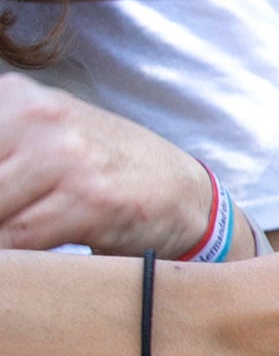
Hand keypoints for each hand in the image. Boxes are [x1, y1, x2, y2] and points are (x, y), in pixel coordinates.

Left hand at [0, 81, 218, 256]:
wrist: (183, 194)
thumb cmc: (100, 171)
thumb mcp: (40, 140)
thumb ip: (0, 151)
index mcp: (17, 97)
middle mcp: (40, 117)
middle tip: (2, 214)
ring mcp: (66, 156)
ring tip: (10, 239)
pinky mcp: (89, 199)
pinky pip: (14, 239)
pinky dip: (7, 256)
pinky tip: (20, 258)